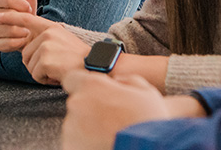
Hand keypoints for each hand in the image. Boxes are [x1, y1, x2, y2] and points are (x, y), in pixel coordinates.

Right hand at [0, 0, 50, 51]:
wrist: (27, 28)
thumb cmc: (25, 7)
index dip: (19, 3)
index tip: (29, 7)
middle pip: (5, 15)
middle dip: (20, 18)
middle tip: (29, 19)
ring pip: (5, 30)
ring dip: (21, 30)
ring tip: (28, 28)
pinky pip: (4, 44)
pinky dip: (17, 42)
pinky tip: (24, 38)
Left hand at [10, 17, 87, 84]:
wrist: (93, 68)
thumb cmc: (78, 59)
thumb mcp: (62, 42)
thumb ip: (46, 40)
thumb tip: (29, 46)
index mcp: (51, 27)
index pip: (27, 19)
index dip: (11, 17)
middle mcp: (47, 33)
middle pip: (25, 52)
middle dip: (36, 65)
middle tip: (55, 66)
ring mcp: (45, 45)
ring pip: (29, 65)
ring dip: (41, 73)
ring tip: (58, 70)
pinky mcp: (44, 59)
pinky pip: (35, 75)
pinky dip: (44, 80)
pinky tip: (57, 75)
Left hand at [61, 71, 203, 149]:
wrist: (148, 148)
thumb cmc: (148, 122)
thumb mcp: (145, 91)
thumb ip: (126, 80)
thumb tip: (118, 81)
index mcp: (92, 85)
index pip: (72, 78)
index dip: (83, 85)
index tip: (91, 92)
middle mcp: (78, 103)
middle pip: (77, 102)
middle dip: (89, 108)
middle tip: (108, 118)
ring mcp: (72, 127)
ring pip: (75, 123)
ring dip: (87, 127)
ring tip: (108, 133)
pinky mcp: (71, 146)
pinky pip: (76, 141)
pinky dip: (86, 143)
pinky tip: (103, 143)